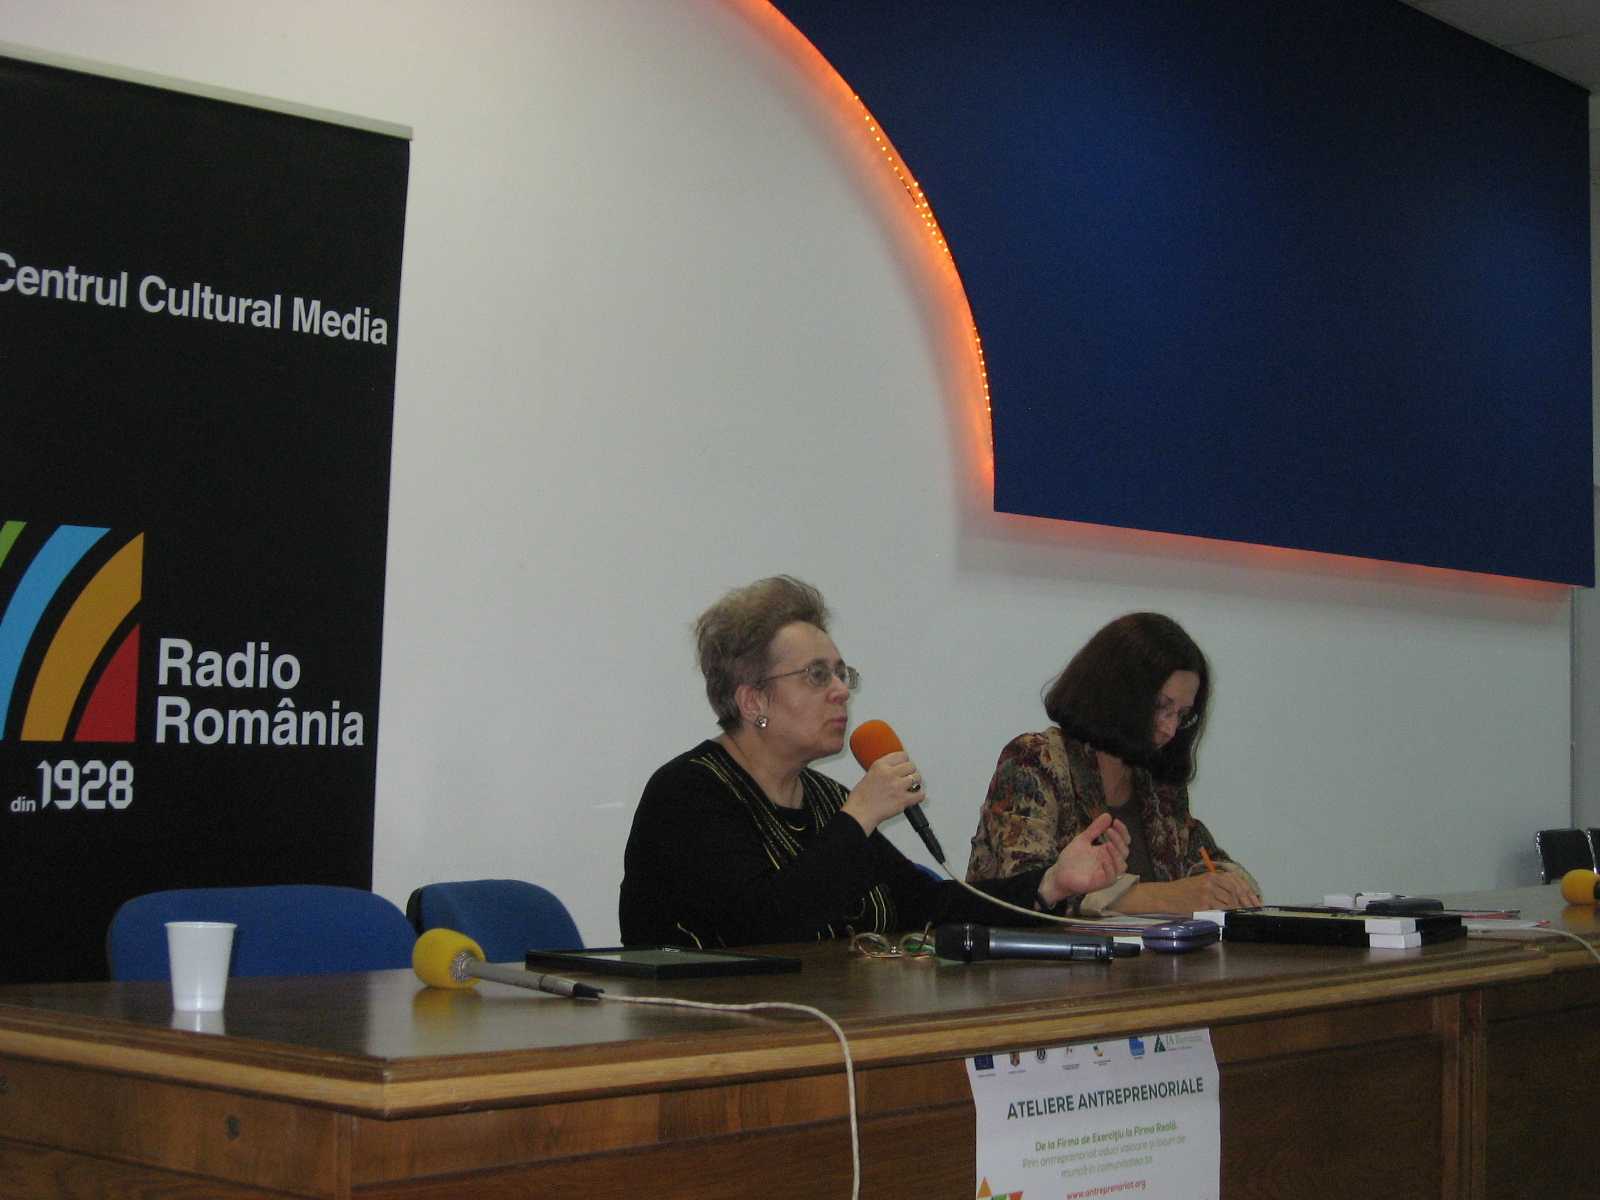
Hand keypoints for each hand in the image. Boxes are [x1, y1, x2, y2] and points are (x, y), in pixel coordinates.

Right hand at [842, 751, 925, 835]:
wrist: (859, 813)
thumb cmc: (861, 798)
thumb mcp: (869, 774)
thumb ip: (883, 769)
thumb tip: (895, 768)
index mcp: (880, 765)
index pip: (902, 755)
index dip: (904, 761)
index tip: (904, 764)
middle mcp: (890, 773)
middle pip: (911, 766)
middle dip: (910, 772)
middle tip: (908, 777)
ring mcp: (898, 786)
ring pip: (917, 778)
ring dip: (916, 783)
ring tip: (911, 787)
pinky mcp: (903, 799)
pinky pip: (920, 794)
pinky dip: (919, 795)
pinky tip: (914, 796)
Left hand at [1038, 812, 1128, 905]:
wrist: (1058, 874)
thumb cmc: (1072, 859)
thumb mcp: (1083, 840)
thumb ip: (1095, 829)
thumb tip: (1108, 815)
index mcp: (1107, 851)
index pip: (1123, 842)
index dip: (1122, 831)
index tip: (1115, 821)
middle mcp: (1110, 862)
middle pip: (1124, 852)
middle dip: (1119, 840)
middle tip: (1109, 830)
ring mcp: (1106, 873)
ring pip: (1121, 866)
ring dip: (1116, 854)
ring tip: (1108, 844)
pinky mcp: (1100, 883)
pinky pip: (1111, 878)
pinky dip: (1110, 868)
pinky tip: (1103, 858)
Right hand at [1113, 870, 1259, 915]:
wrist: (1165, 896)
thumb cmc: (1182, 891)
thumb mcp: (1201, 882)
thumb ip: (1218, 887)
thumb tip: (1239, 897)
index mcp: (1211, 875)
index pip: (1236, 881)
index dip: (1248, 892)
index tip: (1255, 901)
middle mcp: (1210, 882)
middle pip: (1235, 892)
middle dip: (1247, 902)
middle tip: (1253, 910)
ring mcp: (1206, 894)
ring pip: (1229, 903)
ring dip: (1238, 910)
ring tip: (1243, 915)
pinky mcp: (1202, 905)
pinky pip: (1219, 911)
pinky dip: (1227, 915)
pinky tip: (1231, 918)